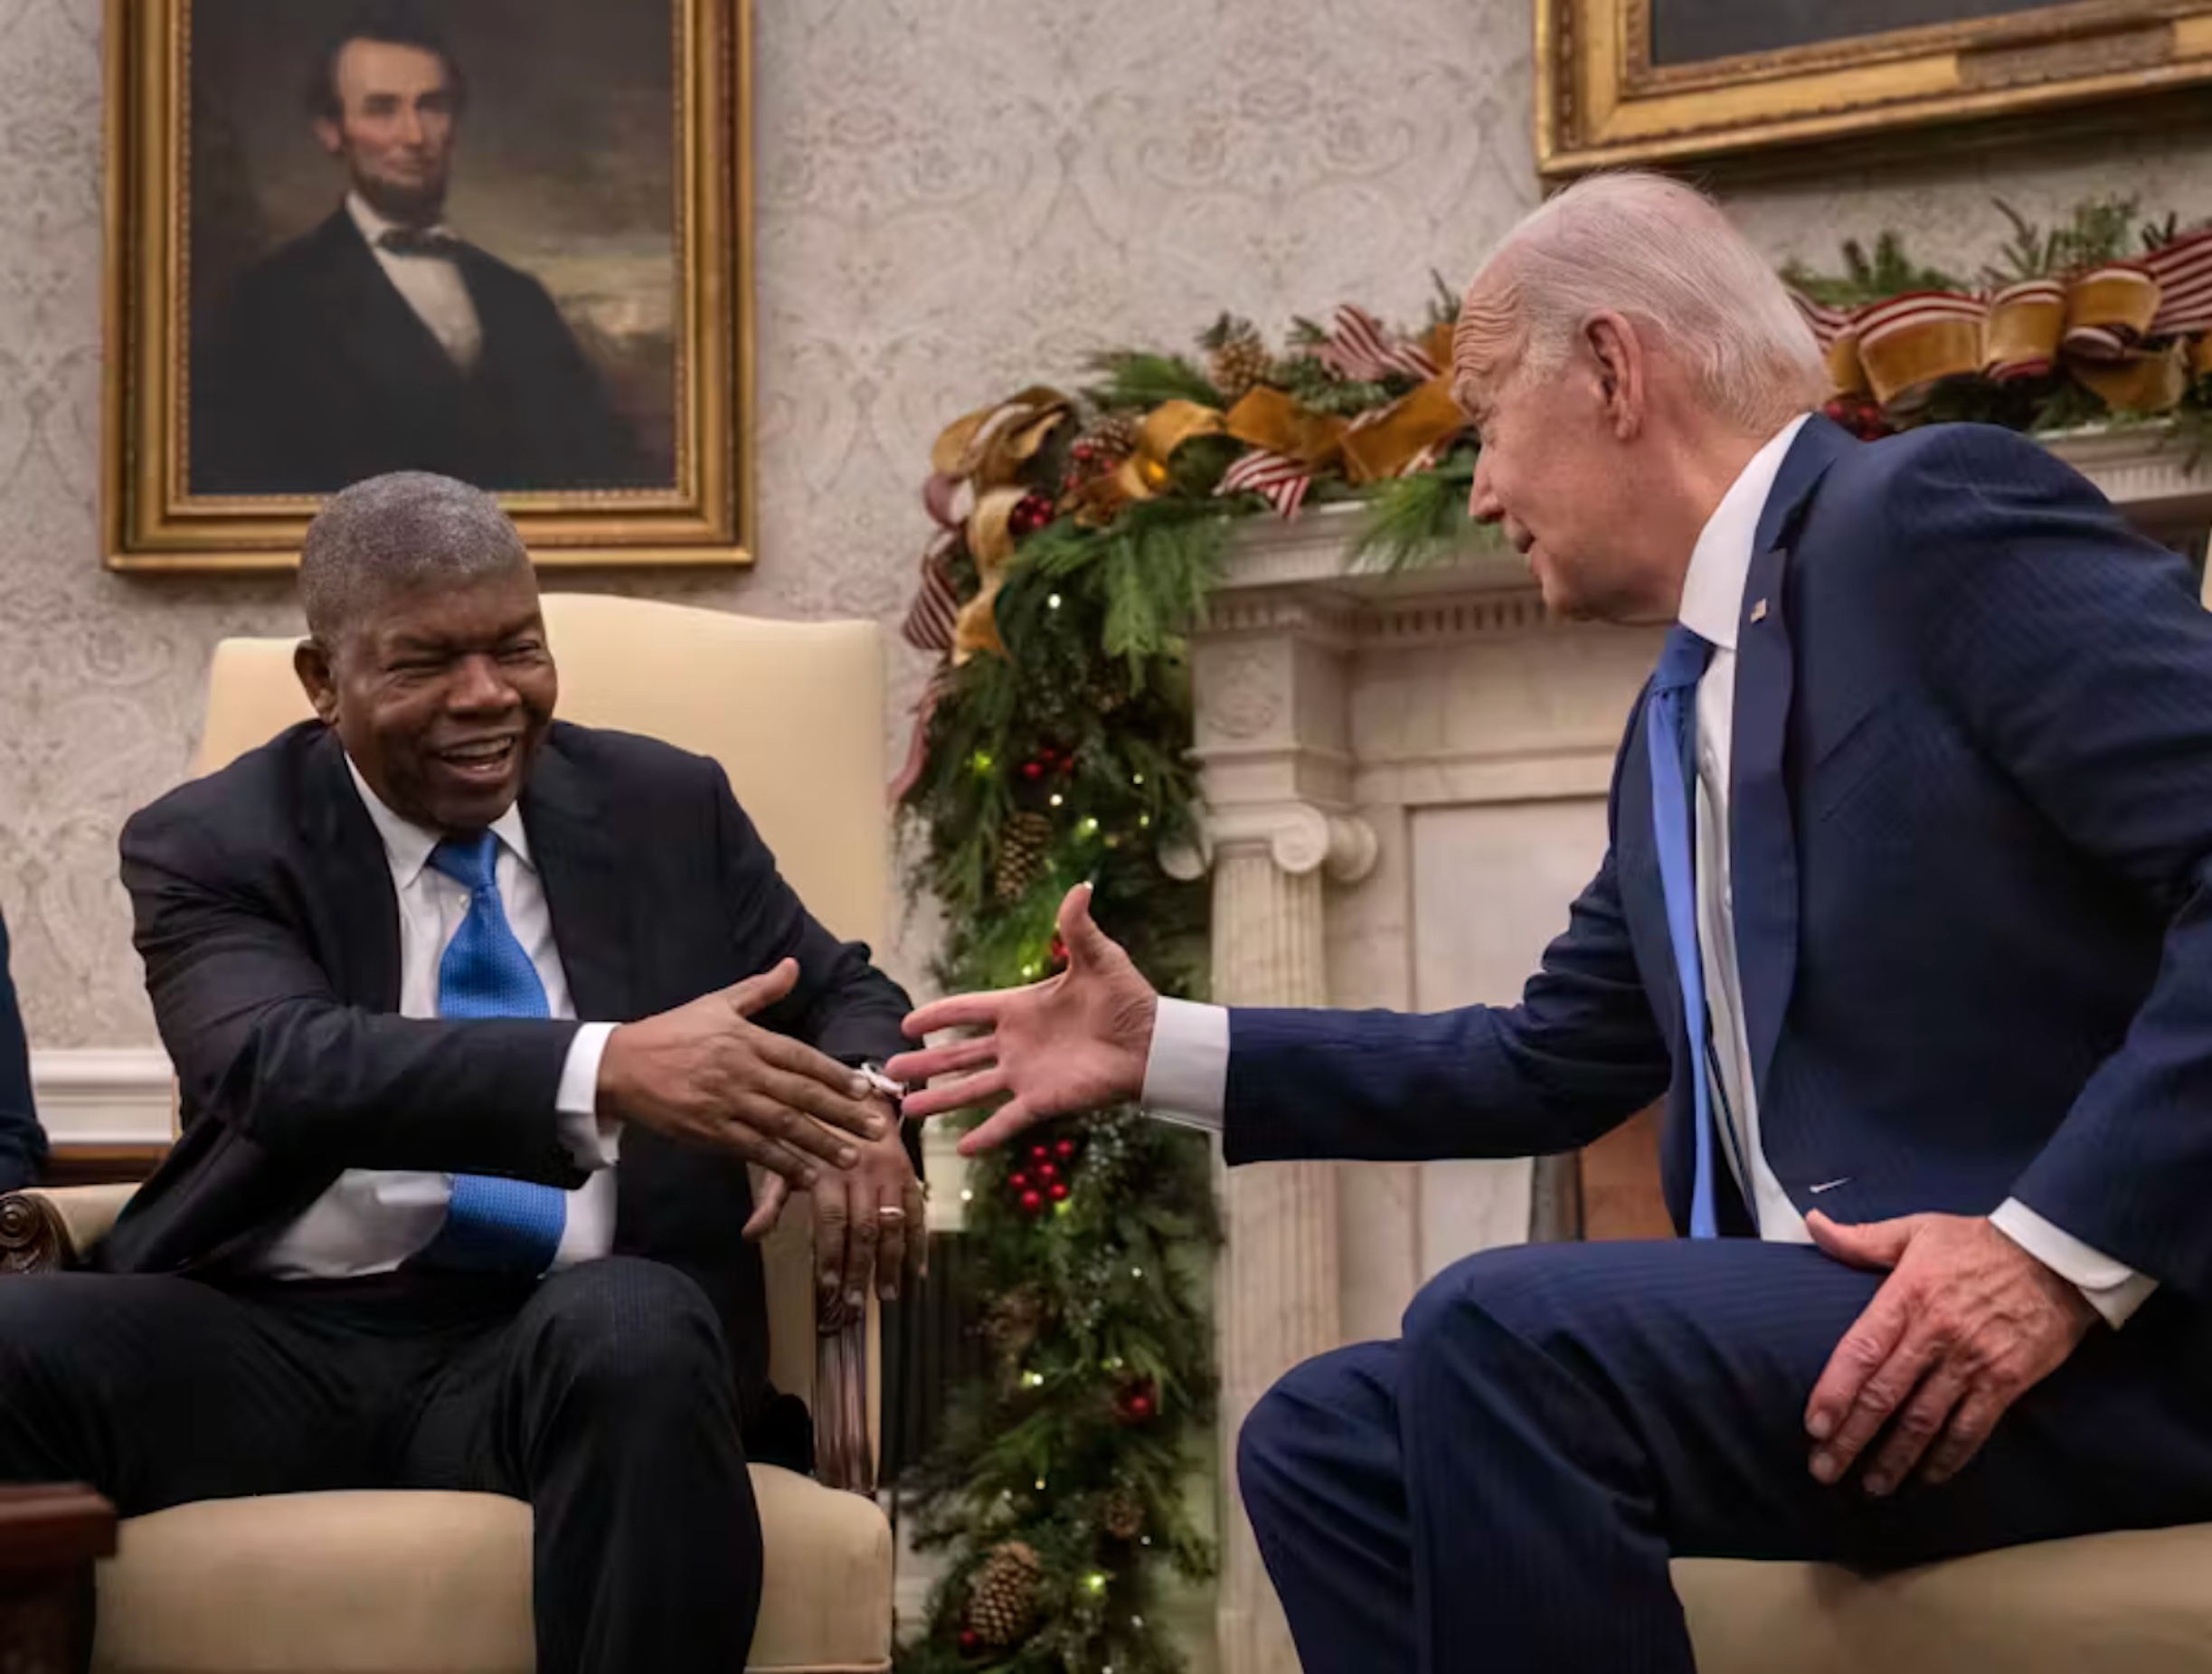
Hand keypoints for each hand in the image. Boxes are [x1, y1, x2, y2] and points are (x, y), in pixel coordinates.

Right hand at [598, 958, 887, 1185]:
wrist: (619, 1066)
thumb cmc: (671, 1032)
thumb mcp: (716, 1004)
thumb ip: (760, 990)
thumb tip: (793, 965)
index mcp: (745, 1039)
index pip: (801, 1058)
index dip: (836, 1075)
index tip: (865, 1089)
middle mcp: (740, 1071)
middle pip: (800, 1095)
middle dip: (841, 1113)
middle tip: (876, 1128)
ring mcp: (725, 1103)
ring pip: (782, 1126)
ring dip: (820, 1143)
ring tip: (853, 1157)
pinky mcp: (709, 1131)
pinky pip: (754, 1150)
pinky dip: (783, 1164)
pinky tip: (809, 1175)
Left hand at [745, 1101, 926, 1323]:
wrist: (855, 1090)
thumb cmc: (813, 1128)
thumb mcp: (786, 1156)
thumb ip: (771, 1199)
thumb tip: (749, 1236)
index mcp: (828, 1170)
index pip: (831, 1222)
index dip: (830, 1256)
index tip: (827, 1288)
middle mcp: (862, 1172)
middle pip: (863, 1230)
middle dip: (859, 1271)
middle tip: (853, 1305)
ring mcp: (890, 1173)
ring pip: (892, 1225)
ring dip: (890, 1264)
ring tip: (886, 1295)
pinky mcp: (909, 1173)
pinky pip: (917, 1212)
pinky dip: (919, 1243)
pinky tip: (917, 1272)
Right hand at [886, 883, 1157, 1154]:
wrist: (1154, 1042)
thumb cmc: (1128, 998)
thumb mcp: (1099, 958)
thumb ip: (1077, 927)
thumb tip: (1080, 886)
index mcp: (1021, 1008)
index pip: (968, 1010)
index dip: (938, 1015)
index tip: (908, 1022)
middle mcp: (1016, 1044)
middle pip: (959, 1054)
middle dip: (925, 1062)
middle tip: (892, 1067)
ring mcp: (1026, 1074)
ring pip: (972, 1090)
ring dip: (940, 1101)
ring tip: (907, 1110)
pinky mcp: (1043, 1100)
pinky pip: (1007, 1121)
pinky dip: (985, 1136)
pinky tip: (959, 1151)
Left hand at [1804, 1210, 2095, 1495]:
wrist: (2057, 1257)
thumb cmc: (1979, 1243)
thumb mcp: (1916, 1230)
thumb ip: (1861, 1238)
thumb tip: (1812, 1224)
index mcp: (1906, 1296)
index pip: (1861, 1351)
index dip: (1835, 1391)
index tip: (1814, 1425)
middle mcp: (1935, 1334)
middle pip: (1885, 1395)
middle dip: (1851, 1438)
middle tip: (1824, 1469)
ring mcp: (1972, 1362)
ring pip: (1924, 1421)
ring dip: (1895, 1458)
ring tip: (1870, 1486)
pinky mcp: (2006, 1382)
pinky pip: (1971, 1429)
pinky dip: (1947, 1457)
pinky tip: (1925, 1478)